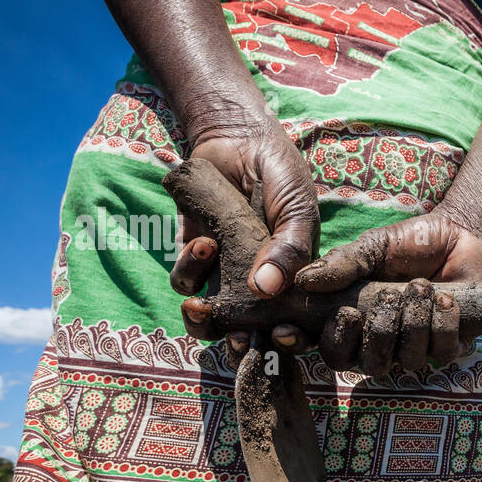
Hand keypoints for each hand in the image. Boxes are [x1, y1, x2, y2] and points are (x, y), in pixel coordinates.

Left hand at [170, 116, 319, 357]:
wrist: (239, 140)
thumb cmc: (280, 177)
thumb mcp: (297, 210)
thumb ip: (288, 249)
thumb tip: (265, 290)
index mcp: (292, 284)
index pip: (293, 326)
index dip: (288, 342)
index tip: (281, 336)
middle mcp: (257, 289)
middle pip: (247, 335)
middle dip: (237, 340)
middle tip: (236, 335)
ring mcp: (224, 276)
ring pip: (208, 319)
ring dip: (205, 304)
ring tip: (212, 255)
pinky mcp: (192, 259)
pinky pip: (184, 283)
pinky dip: (188, 268)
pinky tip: (202, 241)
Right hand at [289, 204, 481, 373]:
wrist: (458, 233)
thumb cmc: (408, 243)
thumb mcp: (371, 247)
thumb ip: (341, 265)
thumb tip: (303, 282)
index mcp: (354, 321)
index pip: (324, 347)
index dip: (302, 344)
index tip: (296, 328)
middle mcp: (381, 341)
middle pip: (365, 364)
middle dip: (377, 331)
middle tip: (386, 296)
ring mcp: (415, 347)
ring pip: (406, 361)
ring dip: (412, 322)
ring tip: (419, 287)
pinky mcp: (449, 345)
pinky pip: (441, 353)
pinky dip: (442, 324)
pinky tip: (445, 299)